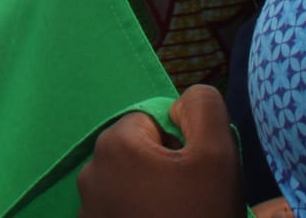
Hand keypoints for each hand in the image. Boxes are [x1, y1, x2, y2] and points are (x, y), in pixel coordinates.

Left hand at [76, 86, 245, 217]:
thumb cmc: (199, 216)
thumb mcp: (217, 153)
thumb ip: (203, 107)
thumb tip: (181, 100)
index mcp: (115, 143)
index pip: (155, 122)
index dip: (182, 144)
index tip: (194, 176)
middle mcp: (91, 171)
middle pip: (140, 152)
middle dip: (165, 169)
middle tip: (189, 200)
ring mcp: (88, 208)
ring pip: (130, 183)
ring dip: (153, 195)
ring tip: (176, 216)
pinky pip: (120, 210)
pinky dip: (139, 215)